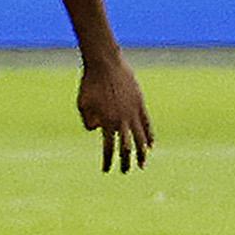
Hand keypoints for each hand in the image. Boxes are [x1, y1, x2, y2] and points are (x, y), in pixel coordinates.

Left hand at [76, 54, 152, 173]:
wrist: (104, 62)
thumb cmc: (89, 83)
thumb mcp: (83, 104)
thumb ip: (88, 121)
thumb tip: (97, 131)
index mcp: (106, 122)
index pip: (108, 148)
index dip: (108, 161)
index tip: (106, 170)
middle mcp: (122, 120)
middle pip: (126, 147)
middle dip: (125, 162)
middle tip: (124, 171)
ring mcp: (133, 112)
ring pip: (140, 138)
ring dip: (141, 154)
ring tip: (142, 164)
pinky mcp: (140, 103)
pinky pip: (147, 124)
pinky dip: (149, 136)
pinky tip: (151, 145)